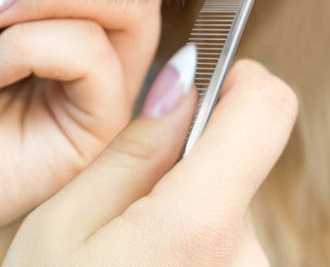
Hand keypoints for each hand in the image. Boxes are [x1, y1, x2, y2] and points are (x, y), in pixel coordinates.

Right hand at [3, 56, 297, 266]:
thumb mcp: (61, 226)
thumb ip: (133, 147)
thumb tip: (186, 81)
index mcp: (201, 227)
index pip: (268, 107)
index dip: (241, 82)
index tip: (208, 86)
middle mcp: (250, 260)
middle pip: (241, 164)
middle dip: (191, 168)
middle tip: (128, 212)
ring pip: (232, 212)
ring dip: (191, 217)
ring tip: (132, 260)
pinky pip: (233, 252)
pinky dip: (199, 252)